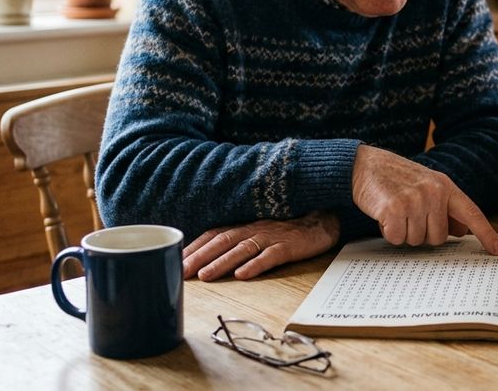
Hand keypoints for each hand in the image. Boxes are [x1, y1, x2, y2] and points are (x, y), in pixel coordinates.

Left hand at [183, 211, 338, 281]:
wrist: (324, 220)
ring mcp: (272, 236)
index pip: (213, 235)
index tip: (173, 261)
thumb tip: (209, 259)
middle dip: (199, 256)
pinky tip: (244, 274)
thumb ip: (237, 241)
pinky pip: (271, 255)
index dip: (194, 247)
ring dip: (222, 262)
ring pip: (242, 248)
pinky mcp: (290, 245)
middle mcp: (254, 228)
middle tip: (179, 271)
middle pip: (222, 241)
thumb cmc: (288, 230)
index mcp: (245, 226)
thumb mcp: (259, 232)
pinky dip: (256, 264)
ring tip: (205, 276)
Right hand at [350, 144, 497, 254]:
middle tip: (409, 215)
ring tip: (396, 212)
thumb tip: (463, 231)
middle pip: (439, 238)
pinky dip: (389, 232)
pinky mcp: (394, 208)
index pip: (472, 214)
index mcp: (445, 187)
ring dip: (404, 232)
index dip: (486, 234)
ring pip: (417, 240)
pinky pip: (398, 238)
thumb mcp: (427, 186)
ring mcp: (415, 200)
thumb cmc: (396, 178)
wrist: (365, 165)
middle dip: (423, 233)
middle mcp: (434, 192)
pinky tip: (384, 215)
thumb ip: (445, 207)